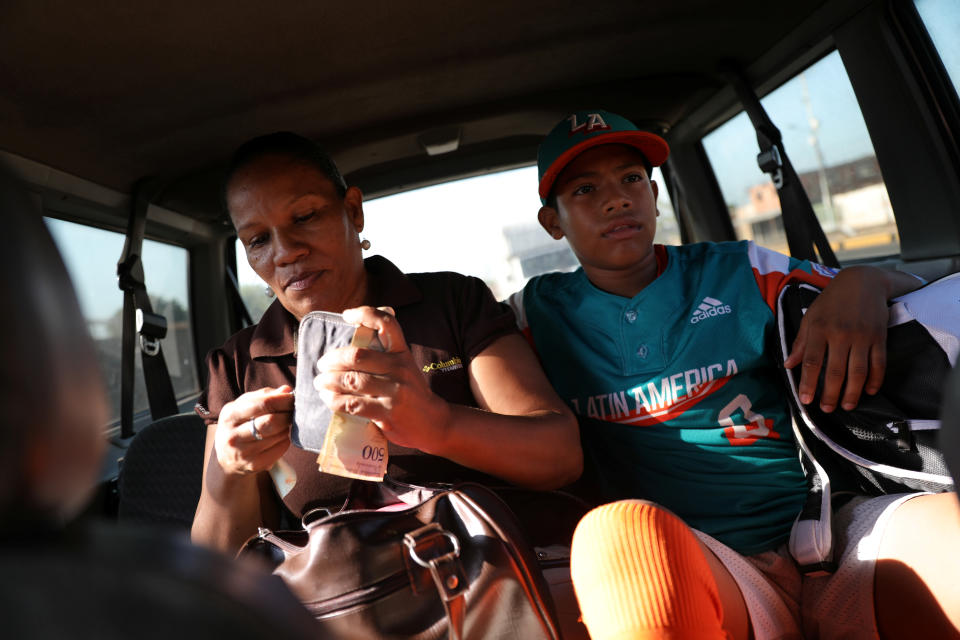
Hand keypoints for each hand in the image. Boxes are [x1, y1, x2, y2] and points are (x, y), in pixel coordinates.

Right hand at [214, 385, 293, 474]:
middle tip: (294, 410)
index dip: (283, 399)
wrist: (227, 457)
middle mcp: (233, 436)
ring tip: (285, 423)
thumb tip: (287, 390)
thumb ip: (264, 395)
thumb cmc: (240, 424)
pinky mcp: (254, 465)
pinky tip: (281, 436)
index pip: (263, 404)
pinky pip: (280, 448)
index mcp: (230, 415)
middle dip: (288, 414)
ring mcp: (243, 453)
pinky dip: (286, 440)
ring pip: (278, 435)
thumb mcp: (244, 406)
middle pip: (272, 422)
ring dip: (287, 427)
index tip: (293, 397)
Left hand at [313, 306, 451, 451]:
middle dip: (332, 359)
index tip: (346, 315)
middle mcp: (399, 368)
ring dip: (328, 381)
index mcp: (402, 353)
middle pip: (357, 356)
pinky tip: (328, 399)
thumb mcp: (404, 368)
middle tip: (322, 364)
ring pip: (351, 380)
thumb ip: (383, 357)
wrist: (434, 423)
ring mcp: (394, 391)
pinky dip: (334, 401)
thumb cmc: (411, 393)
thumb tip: (346, 351)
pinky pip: (352, 404)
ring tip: (320, 383)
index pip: (386, 323)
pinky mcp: (387, 413)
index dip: (364, 313)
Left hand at [783, 267, 888, 411]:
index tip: (806, 400)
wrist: (863, 281)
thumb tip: (789, 365)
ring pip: (858, 371)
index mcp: (820, 329)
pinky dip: (875, 380)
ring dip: (853, 392)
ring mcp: (862, 336)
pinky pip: (879, 363)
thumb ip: (801, 342)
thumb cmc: (831, 301)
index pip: (812, 362)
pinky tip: (869, 391)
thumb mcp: (811, 317)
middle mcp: (841, 334)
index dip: (808, 383)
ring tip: (847, 406)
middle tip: (826, 409)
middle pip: (836, 371)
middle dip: (831, 394)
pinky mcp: (879, 336)